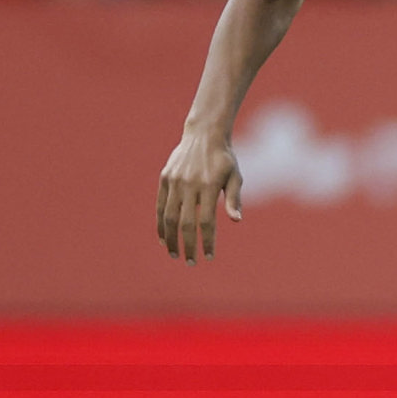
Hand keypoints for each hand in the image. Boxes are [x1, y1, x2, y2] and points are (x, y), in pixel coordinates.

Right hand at [157, 126, 242, 260]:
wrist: (204, 134)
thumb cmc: (224, 159)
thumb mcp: (234, 176)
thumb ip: (233, 198)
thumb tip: (236, 220)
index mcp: (208, 186)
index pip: (206, 222)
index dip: (207, 241)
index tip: (209, 256)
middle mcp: (189, 185)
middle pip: (185, 223)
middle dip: (188, 246)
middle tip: (191, 262)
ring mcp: (174, 182)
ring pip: (168, 217)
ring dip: (171, 239)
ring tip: (175, 254)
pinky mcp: (165, 179)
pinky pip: (160, 206)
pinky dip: (160, 224)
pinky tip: (164, 238)